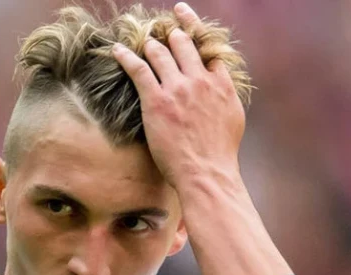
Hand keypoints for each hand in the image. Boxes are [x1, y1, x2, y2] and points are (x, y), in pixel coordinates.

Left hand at [111, 3, 244, 189]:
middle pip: (184, 44)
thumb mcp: (233, 118)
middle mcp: (200, 80)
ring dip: (150, 45)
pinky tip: (117, 50)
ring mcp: (178, 89)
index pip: (208, 49)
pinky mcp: (156, 100)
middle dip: (172, 34)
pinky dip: (126, 56)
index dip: (196, 34)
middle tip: (163, 30)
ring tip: (144, 42)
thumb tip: (221, 88)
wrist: (207, 172)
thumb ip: (225, 97)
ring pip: (161, 52)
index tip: (186, 25)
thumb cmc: (219, 153)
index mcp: (220, 84)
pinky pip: (138, 69)